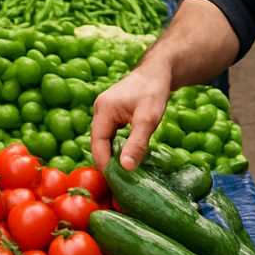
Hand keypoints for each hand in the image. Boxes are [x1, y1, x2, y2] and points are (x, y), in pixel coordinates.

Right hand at [90, 56, 173, 171]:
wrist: (157, 71)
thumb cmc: (154, 91)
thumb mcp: (148, 119)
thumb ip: (137, 143)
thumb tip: (127, 168)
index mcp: (103, 110)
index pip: (98, 144)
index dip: (105, 164)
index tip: (115, 182)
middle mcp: (99, 110)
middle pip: (98, 142)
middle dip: (107, 162)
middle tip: (120, 182)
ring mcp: (104, 111)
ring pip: (103, 139)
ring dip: (112, 155)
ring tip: (123, 174)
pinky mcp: (111, 113)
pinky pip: (109, 134)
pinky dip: (116, 147)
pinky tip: (125, 157)